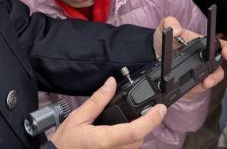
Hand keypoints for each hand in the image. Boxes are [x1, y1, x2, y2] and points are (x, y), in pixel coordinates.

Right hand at [50, 77, 166, 148]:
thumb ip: (97, 101)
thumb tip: (111, 83)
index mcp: (104, 139)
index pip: (134, 131)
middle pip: (139, 139)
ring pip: (135, 146)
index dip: (151, 120)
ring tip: (120, 125)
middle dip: (140, 125)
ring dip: (134, 135)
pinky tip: (116, 136)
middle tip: (137, 113)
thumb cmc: (65, 142)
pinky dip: (127, 142)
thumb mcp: (78, 117)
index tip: (161, 109)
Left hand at [153, 17, 226, 96]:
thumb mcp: (165, 27)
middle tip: (211, 76)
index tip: (226, 52)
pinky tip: (191, 87)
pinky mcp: (193, 83)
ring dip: (210, 81)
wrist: (153, 56)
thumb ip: (170, 23)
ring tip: (204, 83)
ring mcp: (199, 71)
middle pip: (218, 66)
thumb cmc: (163, 39)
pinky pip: (199, 87)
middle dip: (218, 72)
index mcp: (201, 44)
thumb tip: (176, 29)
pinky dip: (197, 88)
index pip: (219, 45)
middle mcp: (203, 58)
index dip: (226, 49)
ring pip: (212, 78)